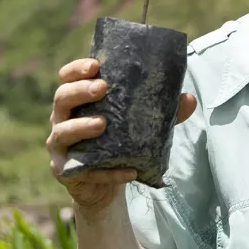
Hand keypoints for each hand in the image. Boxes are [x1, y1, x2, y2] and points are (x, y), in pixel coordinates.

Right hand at [46, 58, 196, 216]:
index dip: (76, 69)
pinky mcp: (66, 172)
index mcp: (77, 100)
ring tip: (102, 124)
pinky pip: (85, 171)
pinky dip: (108, 172)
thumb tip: (189, 99)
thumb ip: (162, 111)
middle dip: (80, 91)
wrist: (106, 183)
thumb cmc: (118, 141)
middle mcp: (62, 119)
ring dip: (81, 127)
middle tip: (102, 87)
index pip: (68, 78)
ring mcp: (60, 146)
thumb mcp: (139, 123)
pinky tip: (130, 171)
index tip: (96, 65)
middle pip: (62, 99)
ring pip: (62, 132)